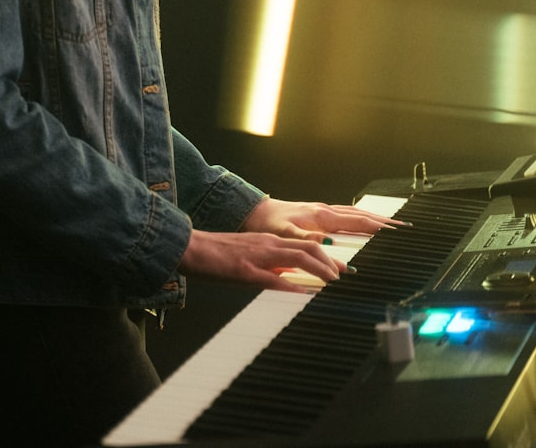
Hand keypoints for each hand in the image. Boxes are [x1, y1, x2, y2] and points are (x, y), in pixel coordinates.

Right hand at [178, 229, 343, 292]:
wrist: (190, 247)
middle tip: (344, 276)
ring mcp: (258, 256)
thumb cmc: (216, 255)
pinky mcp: (244, 269)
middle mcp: (268, 244)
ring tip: (332, 282)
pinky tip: (303, 293)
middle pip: (309, 247)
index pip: (306, 244)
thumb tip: (290, 280)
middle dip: (330, 262)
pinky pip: (272, 278)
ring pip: (297, 256)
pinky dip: (291, 285)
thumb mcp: (249, 257)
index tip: (342, 269)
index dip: (327, 256)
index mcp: (269, 242)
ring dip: (319, 269)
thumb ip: (270, 266)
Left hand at [240, 197, 399, 243]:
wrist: (255, 212)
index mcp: (322, 217)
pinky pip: (346, 215)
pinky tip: (363, 223)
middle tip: (404, 228)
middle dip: (384, 222)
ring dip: (374, 219)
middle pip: (362, 216)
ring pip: (355, 214)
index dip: (380, 227)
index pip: (358, 222)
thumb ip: (308, 243)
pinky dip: (360, 218)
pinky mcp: (318, 213)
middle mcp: (325, 211)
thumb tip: (331, 250)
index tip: (398, 231)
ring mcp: (323, 211)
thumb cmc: (268, 224)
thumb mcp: (285, 236)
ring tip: (391, 226)